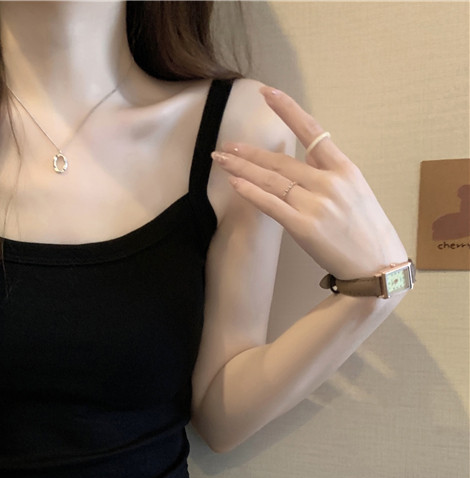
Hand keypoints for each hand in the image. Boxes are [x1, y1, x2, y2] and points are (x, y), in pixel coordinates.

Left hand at [211, 86, 407, 279]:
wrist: (376, 264)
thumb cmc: (364, 229)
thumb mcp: (355, 190)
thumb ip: (328, 171)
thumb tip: (303, 156)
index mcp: (344, 168)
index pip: (312, 130)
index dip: (288, 110)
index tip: (267, 93)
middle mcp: (329, 182)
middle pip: (281, 161)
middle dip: (248, 153)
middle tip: (225, 146)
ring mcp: (316, 204)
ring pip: (272, 180)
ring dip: (242, 170)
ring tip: (221, 161)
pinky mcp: (304, 227)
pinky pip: (271, 205)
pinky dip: (251, 192)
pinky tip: (235, 183)